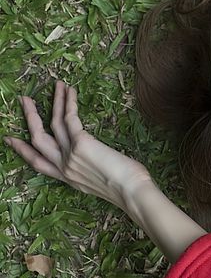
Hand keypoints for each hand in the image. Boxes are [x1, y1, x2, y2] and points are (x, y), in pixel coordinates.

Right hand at [4, 80, 153, 210]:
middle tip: (24, 100)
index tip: (10, 139)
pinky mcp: (81, 143)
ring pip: (54, 123)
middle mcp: (64, 166)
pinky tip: (70, 91)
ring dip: (55, 102)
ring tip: (56, 85)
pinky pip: (70, 118)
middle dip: (30, 117)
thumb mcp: (102, 183)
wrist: (132, 192)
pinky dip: (69, 103)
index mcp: (67, 178)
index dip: (22, 150)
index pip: (38, 163)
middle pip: (38, 139)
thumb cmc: (127, 189)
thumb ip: (91, 172)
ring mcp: (70, 155)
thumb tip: (99, 162)